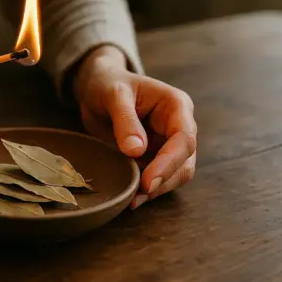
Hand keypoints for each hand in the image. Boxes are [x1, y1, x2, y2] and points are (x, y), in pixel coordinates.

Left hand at [73, 45, 196, 208]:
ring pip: (175, 175)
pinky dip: (147, 191)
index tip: (149, 182)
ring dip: (157, 190)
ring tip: (131, 198)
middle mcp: (179, 126)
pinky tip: (130, 197)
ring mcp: (169, 144)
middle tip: (137, 196)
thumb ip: (125, 120)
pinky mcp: (155, 157)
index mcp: (176, 106)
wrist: (97, 87)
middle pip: (185, 162)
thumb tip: (137, 151)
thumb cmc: (108, 83)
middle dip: (164, 181)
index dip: (169, 163)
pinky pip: (158, 178)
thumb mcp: (113, 94)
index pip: (184, 139)